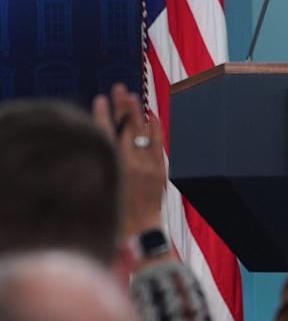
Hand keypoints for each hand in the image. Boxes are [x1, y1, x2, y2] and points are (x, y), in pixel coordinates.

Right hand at [92, 83, 166, 239]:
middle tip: (119, 88)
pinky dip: (155, 129)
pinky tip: (152, 115)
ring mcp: (147, 166)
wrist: (137, 232)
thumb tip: (94, 140)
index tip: (100, 98)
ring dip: (137, 113)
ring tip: (133, 96)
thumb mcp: (98, 186)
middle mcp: (129, 164)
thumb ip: (98, 162)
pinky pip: (159, 145)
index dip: (102, 115)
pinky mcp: (160, 171)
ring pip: (142, 133)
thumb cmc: (111, 212)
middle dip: (122, 106)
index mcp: (109, 167)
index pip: (104, 134)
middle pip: (124, 128)